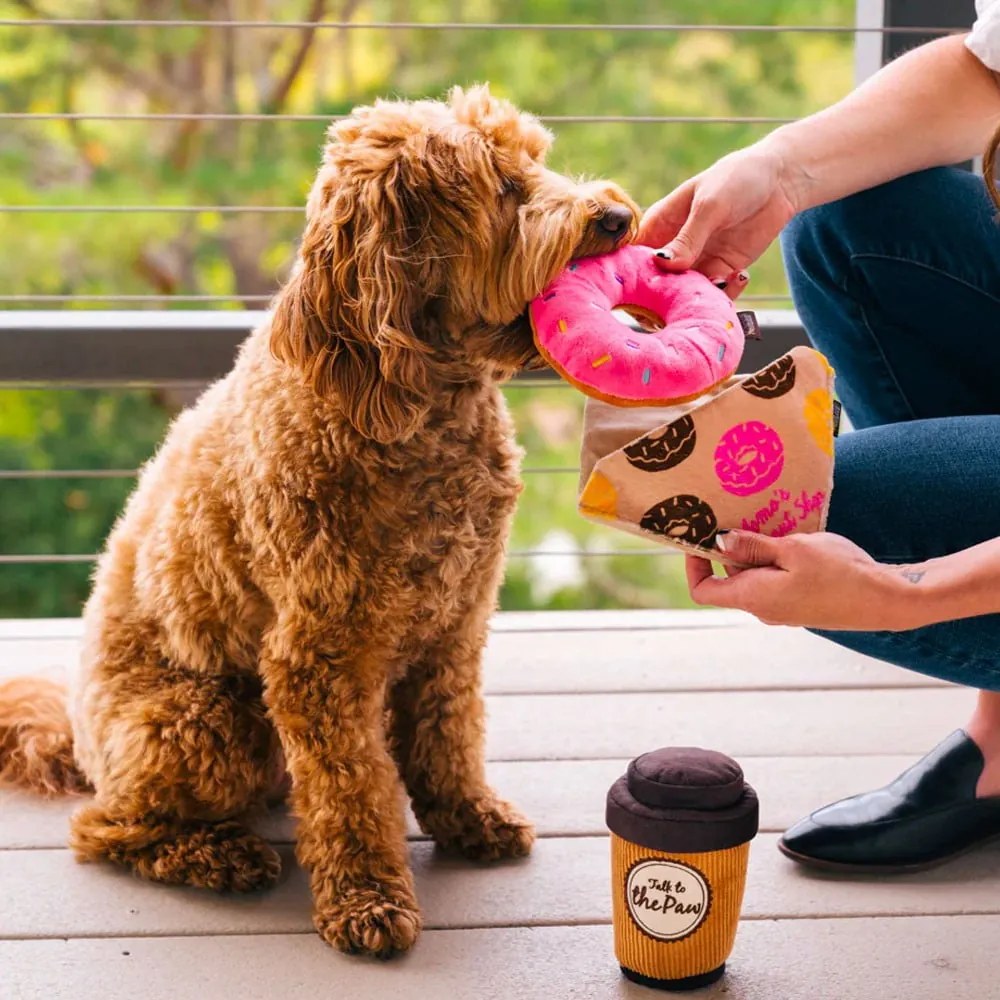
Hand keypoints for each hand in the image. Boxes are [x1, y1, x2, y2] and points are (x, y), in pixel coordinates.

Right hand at [637, 144, 801, 296]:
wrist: (781, 181)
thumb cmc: (737, 178)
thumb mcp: (710, 205)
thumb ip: (688, 238)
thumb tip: (664, 264)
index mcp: (658, 226)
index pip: (632, 257)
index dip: (630, 277)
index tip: (645, 289)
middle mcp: (671, 249)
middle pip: (653, 286)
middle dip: (665, 298)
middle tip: (687, 296)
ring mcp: (695, 264)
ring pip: (682, 297)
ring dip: (699, 298)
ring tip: (722, 282)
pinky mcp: (720, 273)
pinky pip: (714, 297)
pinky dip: (725, 296)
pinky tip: (740, 275)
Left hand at [685, 530, 923, 631]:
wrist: (888, 600)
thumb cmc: (840, 572)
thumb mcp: (793, 549)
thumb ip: (753, 546)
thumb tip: (719, 542)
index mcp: (753, 598)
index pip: (703, 590)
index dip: (695, 564)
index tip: (700, 538)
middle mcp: (763, 609)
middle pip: (729, 579)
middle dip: (730, 549)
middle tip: (737, 516)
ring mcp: (783, 609)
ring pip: (755, 577)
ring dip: (757, 552)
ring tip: (770, 524)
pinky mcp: (801, 604)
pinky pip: (776, 580)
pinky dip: (776, 560)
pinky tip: (792, 538)